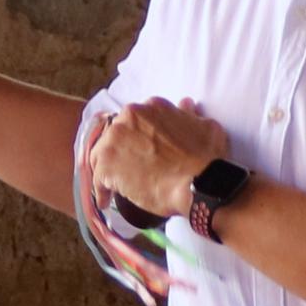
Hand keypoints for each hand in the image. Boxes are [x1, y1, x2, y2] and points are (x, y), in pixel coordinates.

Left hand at [88, 98, 228, 219]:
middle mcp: (129, 116)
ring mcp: (114, 139)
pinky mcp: (107, 164)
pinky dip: (101, 190)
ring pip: (102, 154)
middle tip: (128, 169)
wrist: (199, 183)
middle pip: (115, 134)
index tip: (141, 150)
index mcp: (151, 107)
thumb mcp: (206, 127)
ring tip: (113, 186)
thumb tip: (185, 104)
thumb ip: (190, 115)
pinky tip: (107, 201)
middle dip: (119, 151)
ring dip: (107, 168)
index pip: (135, 120)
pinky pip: (98, 178)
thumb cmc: (207, 158)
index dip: (137, 137)